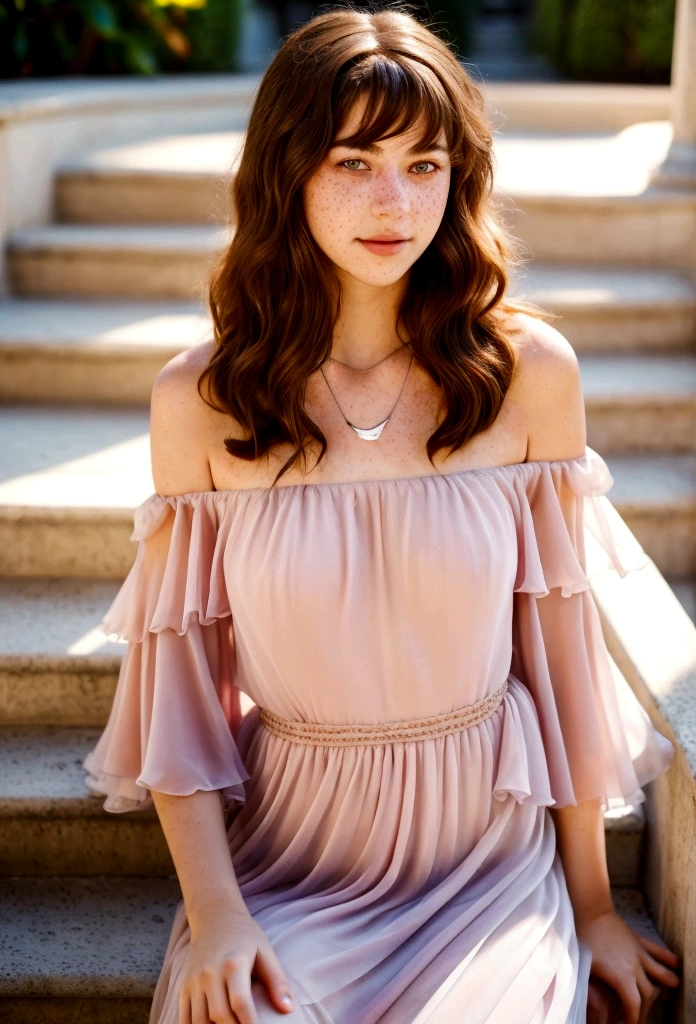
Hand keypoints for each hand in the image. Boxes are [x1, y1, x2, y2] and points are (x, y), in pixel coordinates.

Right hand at [180, 906, 294, 1023]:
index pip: (241, 1003)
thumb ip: (276, 981)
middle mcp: (210, 973)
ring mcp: (194, 980)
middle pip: (219, 1015)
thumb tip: (288, 1009)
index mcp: (233, 964)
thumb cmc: (245, 937)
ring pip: (200, 1020)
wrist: (215, 918)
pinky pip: (184, 1017)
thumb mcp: (265, 952)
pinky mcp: (184, 986)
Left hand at [576, 909, 680, 1023]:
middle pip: (648, 995)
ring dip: (665, 986)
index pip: (634, 1005)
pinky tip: (676, 965)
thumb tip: (588, 1003)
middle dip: (645, 1009)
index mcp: (621, 976)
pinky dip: (668, 959)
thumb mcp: (583, 966)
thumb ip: (588, 988)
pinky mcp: (639, 940)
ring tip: (666, 995)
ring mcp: (639, 952)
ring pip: (660, 974)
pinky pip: (658, 951)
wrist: (590, 910)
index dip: (634, 1019)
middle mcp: (635, 966)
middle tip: (638, 1016)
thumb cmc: (583, 938)